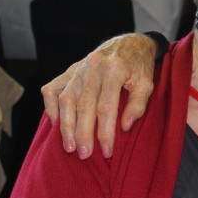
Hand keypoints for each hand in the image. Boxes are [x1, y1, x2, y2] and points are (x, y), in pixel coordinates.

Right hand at [41, 33, 157, 158]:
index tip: (107, 151)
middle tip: (83, 154)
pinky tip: (55, 123)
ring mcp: (78, 68)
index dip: (105, 132)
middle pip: (83, 105)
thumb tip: (124, 127)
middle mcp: (93, 66)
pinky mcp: (69, 70)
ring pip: (66, 99)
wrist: (129, 43)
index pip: (106, 107)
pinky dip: (50, 106)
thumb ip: (138, 104)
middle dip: (82, 133)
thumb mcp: (147, 83)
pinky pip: (52, 88)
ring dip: (65, 125)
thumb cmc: (139, 67)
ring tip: (69, 146)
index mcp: (115, 69)